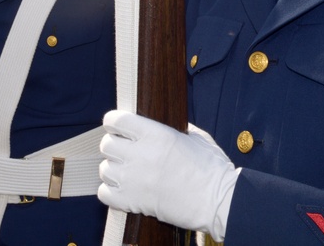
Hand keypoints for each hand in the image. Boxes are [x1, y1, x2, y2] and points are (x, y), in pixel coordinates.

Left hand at [98, 110, 239, 241]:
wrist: (219, 202)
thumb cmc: (212, 170)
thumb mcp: (196, 138)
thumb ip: (176, 129)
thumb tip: (166, 124)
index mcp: (155, 134)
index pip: (115, 120)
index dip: (114, 122)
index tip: (118, 127)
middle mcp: (140, 154)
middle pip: (106, 145)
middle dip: (115, 147)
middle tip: (126, 153)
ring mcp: (133, 179)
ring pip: (103, 169)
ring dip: (114, 170)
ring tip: (129, 173)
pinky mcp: (132, 202)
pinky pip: (104, 193)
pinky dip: (111, 192)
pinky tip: (125, 190)